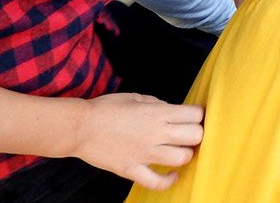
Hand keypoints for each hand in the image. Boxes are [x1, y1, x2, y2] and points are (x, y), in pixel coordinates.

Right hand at [70, 94, 203, 189]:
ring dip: (185, 155)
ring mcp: (145, 154)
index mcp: (158, 113)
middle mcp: (156, 134)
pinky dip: (168, 180)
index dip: (199, 115)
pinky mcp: (132, 169)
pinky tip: (172, 175)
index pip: (194, 115)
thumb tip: (171, 111)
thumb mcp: (136, 97)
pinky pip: (156, 182)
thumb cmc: (106, 108)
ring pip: (181, 159)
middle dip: (196, 134)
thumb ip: (158, 105)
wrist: (80, 127)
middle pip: (194, 137)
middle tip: (189, 133)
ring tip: (180, 151)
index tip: (195, 116)